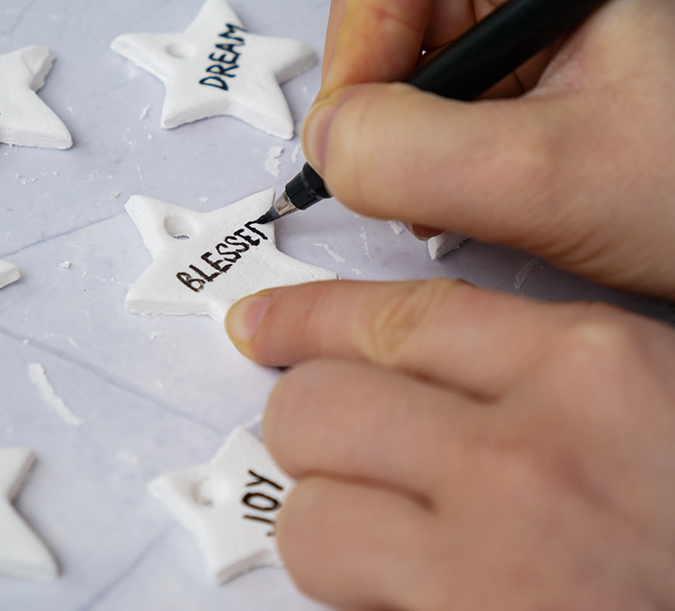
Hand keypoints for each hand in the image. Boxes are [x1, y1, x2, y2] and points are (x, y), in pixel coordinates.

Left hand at [226, 279, 674, 609]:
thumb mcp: (656, 407)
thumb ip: (543, 375)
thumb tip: (416, 366)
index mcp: (594, 368)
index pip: (394, 315)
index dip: (307, 318)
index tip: (262, 324)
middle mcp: (531, 453)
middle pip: (319, 403)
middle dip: (308, 424)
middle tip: (337, 448)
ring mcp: (492, 559)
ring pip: (309, 510)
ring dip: (328, 520)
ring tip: (388, 538)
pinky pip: (338, 598)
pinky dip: (353, 591)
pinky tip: (408, 591)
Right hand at [303, 0, 674, 298]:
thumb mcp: (549, 176)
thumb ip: (415, 153)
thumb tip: (328, 142)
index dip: (357, 50)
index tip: (350, 132)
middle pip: (394, 26)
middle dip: (379, 112)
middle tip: (394, 175)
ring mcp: (534, 44)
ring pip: (413, 77)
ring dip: (406, 148)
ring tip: (447, 196)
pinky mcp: (530, 93)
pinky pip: (443, 115)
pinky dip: (435, 167)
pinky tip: (468, 197)